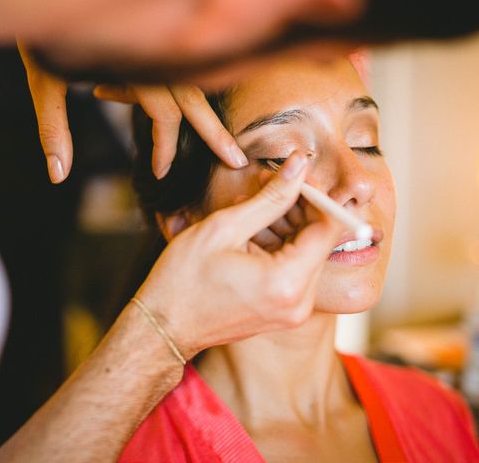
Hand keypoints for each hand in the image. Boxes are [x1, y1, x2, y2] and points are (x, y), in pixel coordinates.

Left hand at [19, 45, 247, 182]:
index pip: (165, 115)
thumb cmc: (42, 30)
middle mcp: (153, 53)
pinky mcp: (152, 36)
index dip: (165, 147)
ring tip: (217, 136)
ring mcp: (156, 43)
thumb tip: (57, 176)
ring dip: (200, 111)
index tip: (160, 172)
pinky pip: (169, 68)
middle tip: (237, 161)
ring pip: (190, 81)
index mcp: (134, 64)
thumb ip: (54, 127)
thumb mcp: (44, 80)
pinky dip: (167, 88)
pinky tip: (108, 92)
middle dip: (214, 133)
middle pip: (194, 98)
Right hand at [134, 152, 343, 359]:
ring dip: (284, 225)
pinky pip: (293, 271)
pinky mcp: (283, 313)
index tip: (292, 176)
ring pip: (306, 253)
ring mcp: (292, 311)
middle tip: (265, 185)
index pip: (329, 227)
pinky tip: (248, 232)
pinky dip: (277, 246)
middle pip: (320, 240)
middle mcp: (300, 303)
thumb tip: (299, 166)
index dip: (316, 195)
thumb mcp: (224, 229)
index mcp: (288, 283)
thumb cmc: (183, 279)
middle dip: (297, 207)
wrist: (164, 327)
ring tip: (247, 208)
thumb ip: (270, 198)